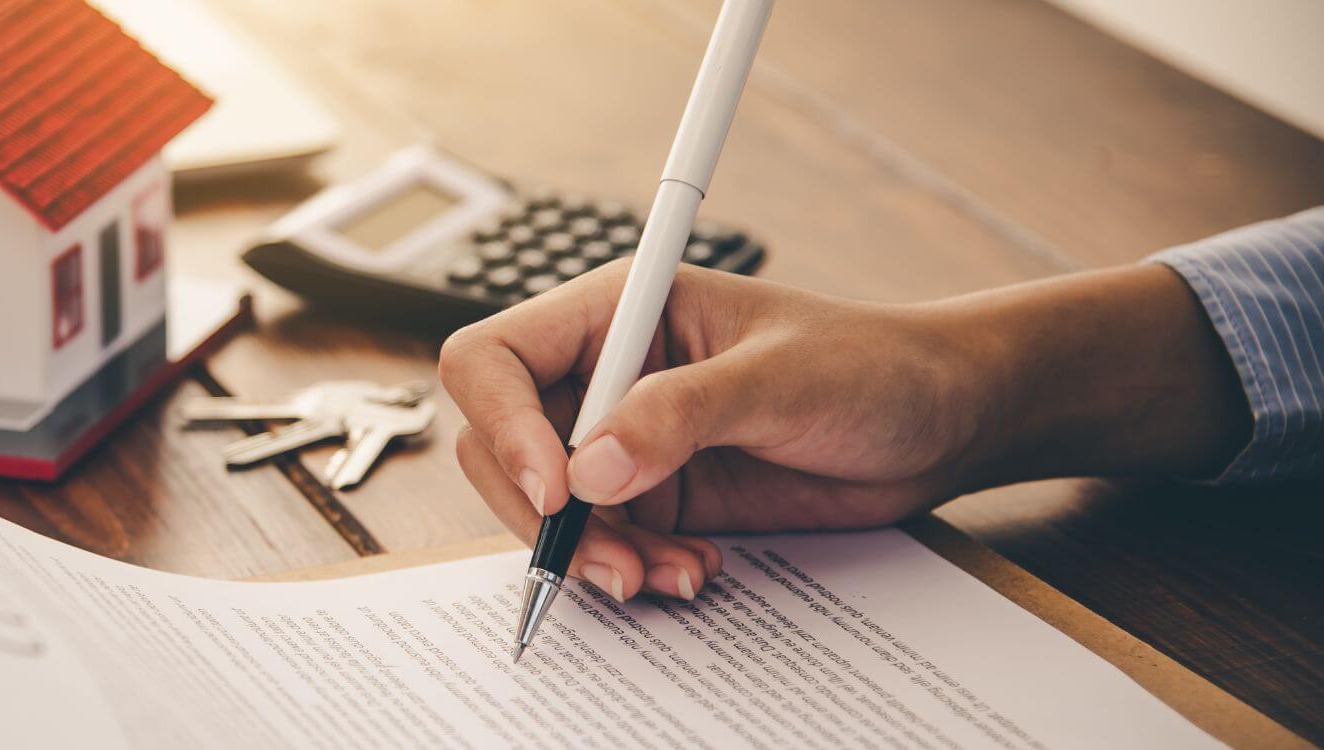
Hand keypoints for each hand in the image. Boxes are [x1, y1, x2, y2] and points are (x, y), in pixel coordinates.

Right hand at [438, 260, 1246, 603]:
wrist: (939, 423)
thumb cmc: (873, 365)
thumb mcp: (780, 378)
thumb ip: (681, 413)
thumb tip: (590, 467)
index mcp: (616, 312)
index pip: (495, 358)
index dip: (503, 423)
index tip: (556, 487)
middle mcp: (603, 376)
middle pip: (499, 446)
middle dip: (542, 513)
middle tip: (609, 555)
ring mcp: (622, 443)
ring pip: (543, 511)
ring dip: (590, 554)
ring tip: (666, 574)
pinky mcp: (652, 498)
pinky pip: (600, 546)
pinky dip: (629, 571)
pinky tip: (691, 570)